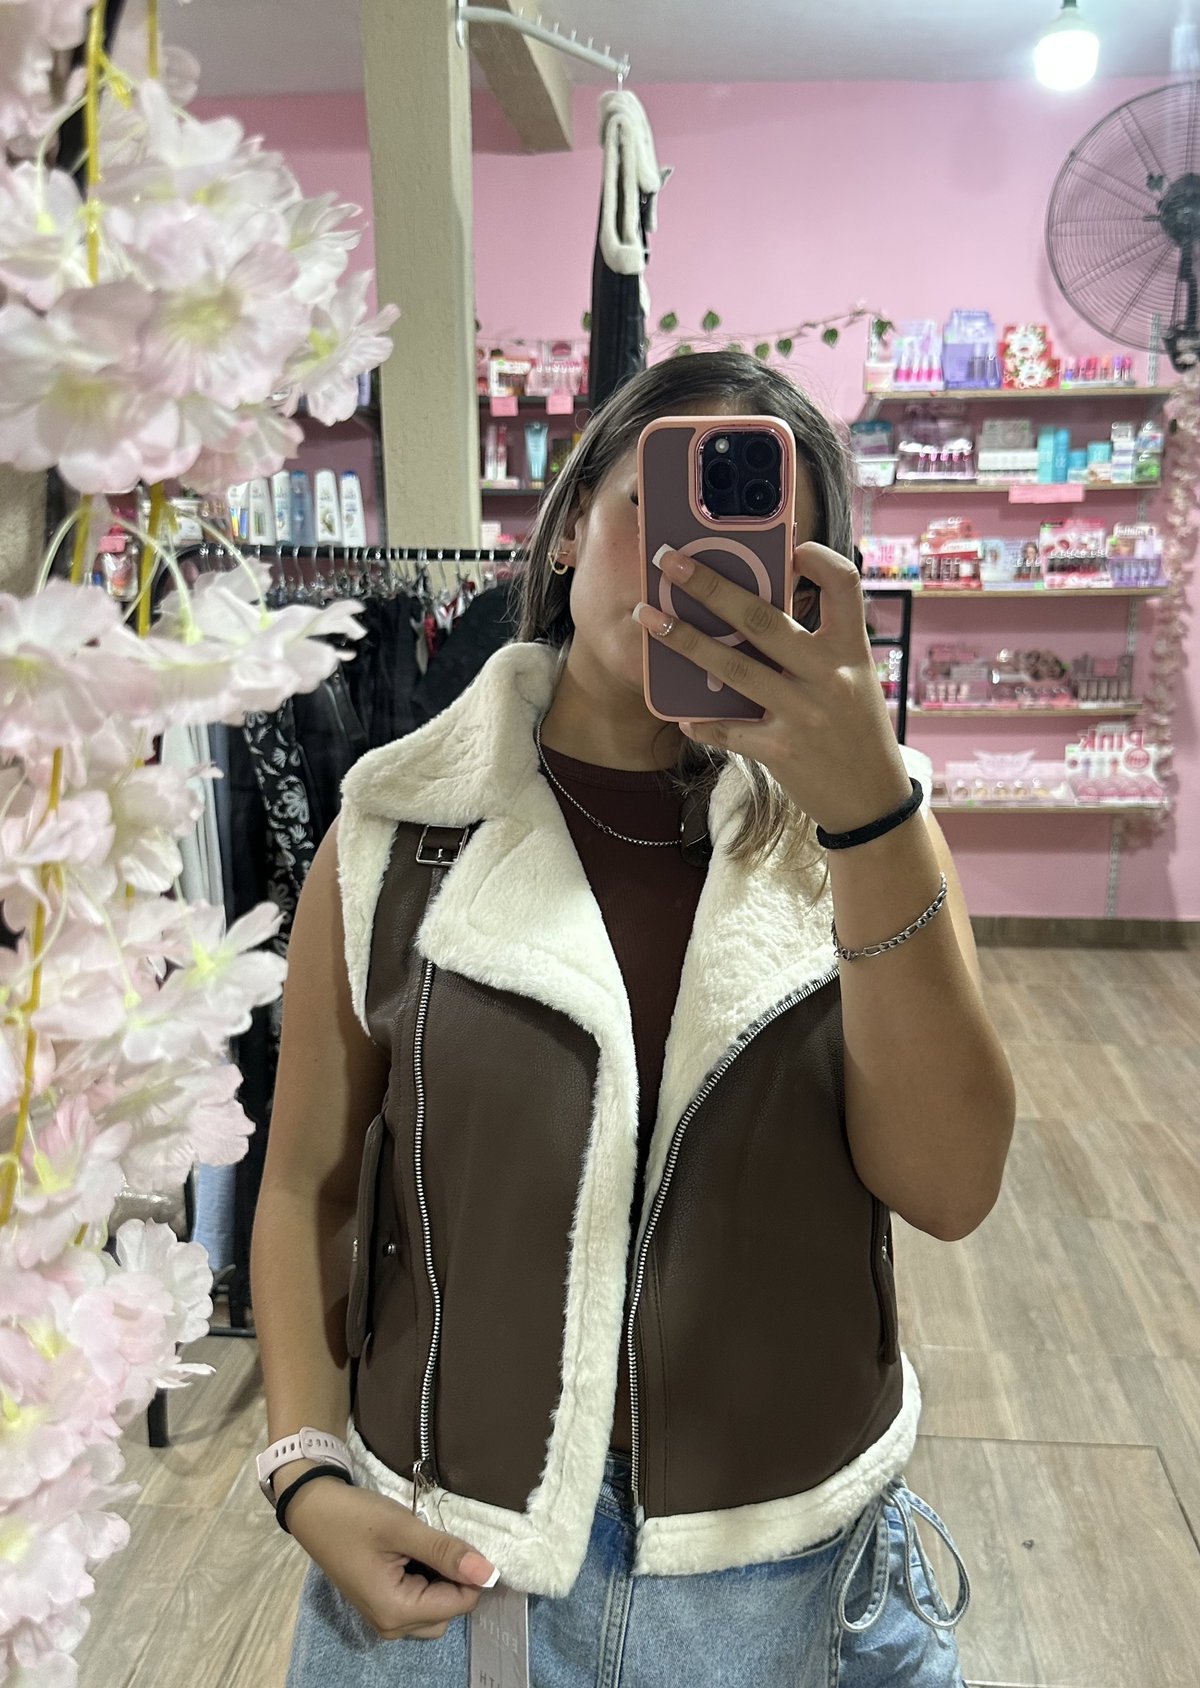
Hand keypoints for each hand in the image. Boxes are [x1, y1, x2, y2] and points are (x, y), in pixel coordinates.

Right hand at [286, 1477, 497, 1640]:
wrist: (314, 1509)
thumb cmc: (354, 1517)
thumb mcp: (402, 1528)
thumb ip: (446, 1552)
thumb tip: (489, 1573)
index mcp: (396, 1612)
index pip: (460, 1603)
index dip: (469, 1571)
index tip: (458, 1539)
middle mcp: (392, 1626)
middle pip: (450, 1610)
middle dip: (453, 1576)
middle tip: (434, 1539)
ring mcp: (386, 1618)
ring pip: (437, 1608)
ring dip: (440, 1578)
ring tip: (421, 1545)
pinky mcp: (382, 1605)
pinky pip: (420, 1602)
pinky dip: (427, 1580)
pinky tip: (412, 1552)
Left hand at [635, 543, 911, 835]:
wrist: (873, 802)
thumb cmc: (857, 732)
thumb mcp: (853, 680)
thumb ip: (818, 646)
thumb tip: (761, 606)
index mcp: (852, 650)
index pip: (844, 584)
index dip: (818, 558)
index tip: (789, 544)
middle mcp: (829, 676)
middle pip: (761, 618)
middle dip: (709, 585)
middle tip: (668, 561)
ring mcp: (804, 714)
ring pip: (732, 668)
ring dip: (684, 641)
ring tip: (648, 618)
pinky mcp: (782, 752)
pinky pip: (729, 729)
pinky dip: (703, 721)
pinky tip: (681, 714)